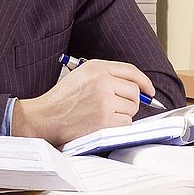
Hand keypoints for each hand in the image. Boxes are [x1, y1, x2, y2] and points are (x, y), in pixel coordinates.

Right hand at [11, 59, 154, 145]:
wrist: (44, 117)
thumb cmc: (62, 99)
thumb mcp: (81, 76)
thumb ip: (106, 76)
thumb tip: (134, 86)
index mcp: (97, 68)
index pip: (131, 71)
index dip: (144, 81)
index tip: (149, 90)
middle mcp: (102, 81)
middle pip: (135, 91)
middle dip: (130, 102)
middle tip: (116, 108)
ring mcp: (104, 100)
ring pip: (132, 109)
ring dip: (123, 115)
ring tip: (103, 116)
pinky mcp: (105, 119)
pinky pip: (126, 123)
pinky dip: (118, 126)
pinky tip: (102, 124)